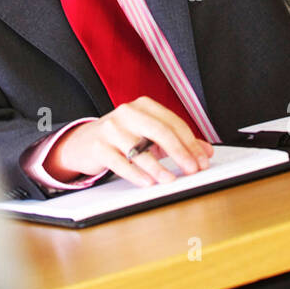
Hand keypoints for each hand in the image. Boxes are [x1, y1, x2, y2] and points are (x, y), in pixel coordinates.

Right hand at [44, 96, 213, 187]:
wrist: (84, 141)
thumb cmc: (122, 137)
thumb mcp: (149, 135)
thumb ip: (177, 141)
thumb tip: (205, 152)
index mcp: (143, 105)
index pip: (173, 123)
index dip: (191, 143)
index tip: (202, 160)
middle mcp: (127, 113)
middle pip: (159, 131)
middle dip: (180, 152)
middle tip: (192, 169)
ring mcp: (111, 128)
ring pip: (139, 148)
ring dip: (158, 167)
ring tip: (170, 180)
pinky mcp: (98, 146)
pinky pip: (120, 162)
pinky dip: (135, 174)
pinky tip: (147, 182)